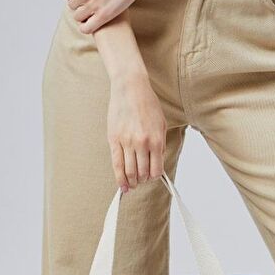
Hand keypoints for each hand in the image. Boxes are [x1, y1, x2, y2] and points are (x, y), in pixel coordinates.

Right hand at [108, 71, 166, 190]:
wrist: (130, 88)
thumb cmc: (147, 103)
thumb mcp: (161, 123)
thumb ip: (160, 143)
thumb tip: (156, 161)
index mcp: (156, 140)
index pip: (156, 169)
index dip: (154, 177)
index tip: (153, 177)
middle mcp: (141, 143)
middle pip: (142, 173)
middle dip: (143, 180)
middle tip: (141, 181)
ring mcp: (126, 142)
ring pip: (129, 171)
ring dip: (132, 182)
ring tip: (132, 184)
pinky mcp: (114, 140)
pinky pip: (116, 164)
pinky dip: (119, 178)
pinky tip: (122, 186)